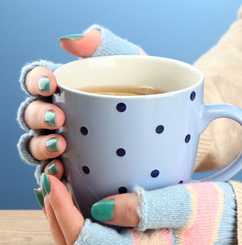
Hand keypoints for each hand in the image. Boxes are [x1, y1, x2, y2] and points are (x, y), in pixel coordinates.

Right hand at [17, 25, 145, 185]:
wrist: (176, 121)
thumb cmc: (150, 89)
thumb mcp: (134, 63)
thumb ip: (106, 45)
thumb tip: (70, 41)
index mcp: (69, 88)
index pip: (38, 81)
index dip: (35, 81)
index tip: (50, 84)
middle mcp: (62, 115)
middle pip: (32, 115)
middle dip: (38, 115)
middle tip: (59, 118)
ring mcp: (68, 143)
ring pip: (36, 146)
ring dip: (41, 146)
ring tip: (60, 145)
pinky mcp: (79, 168)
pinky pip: (55, 172)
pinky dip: (52, 172)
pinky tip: (61, 171)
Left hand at [38, 174, 236, 244]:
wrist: (231, 231)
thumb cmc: (213, 217)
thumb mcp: (184, 204)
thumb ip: (143, 208)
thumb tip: (100, 207)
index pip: (85, 241)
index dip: (63, 211)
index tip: (54, 181)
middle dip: (56, 219)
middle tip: (51, 183)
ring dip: (63, 223)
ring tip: (58, 191)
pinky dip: (79, 225)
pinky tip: (80, 202)